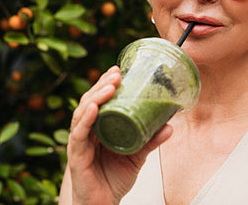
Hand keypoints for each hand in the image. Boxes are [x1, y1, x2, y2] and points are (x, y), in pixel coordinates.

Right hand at [61, 66, 171, 204]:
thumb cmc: (114, 178)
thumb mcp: (137, 156)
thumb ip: (151, 141)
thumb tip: (170, 126)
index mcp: (99, 127)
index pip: (98, 100)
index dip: (106, 83)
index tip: (118, 69)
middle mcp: (87, 131)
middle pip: (89, 101)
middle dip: (101, 84)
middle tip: (116, 72)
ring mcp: (80, 142)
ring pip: (83, 113)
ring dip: (96, 96)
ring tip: (110, 85)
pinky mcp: (77, 156)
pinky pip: (79, 134)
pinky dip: (86, 119)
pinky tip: (94, 108)